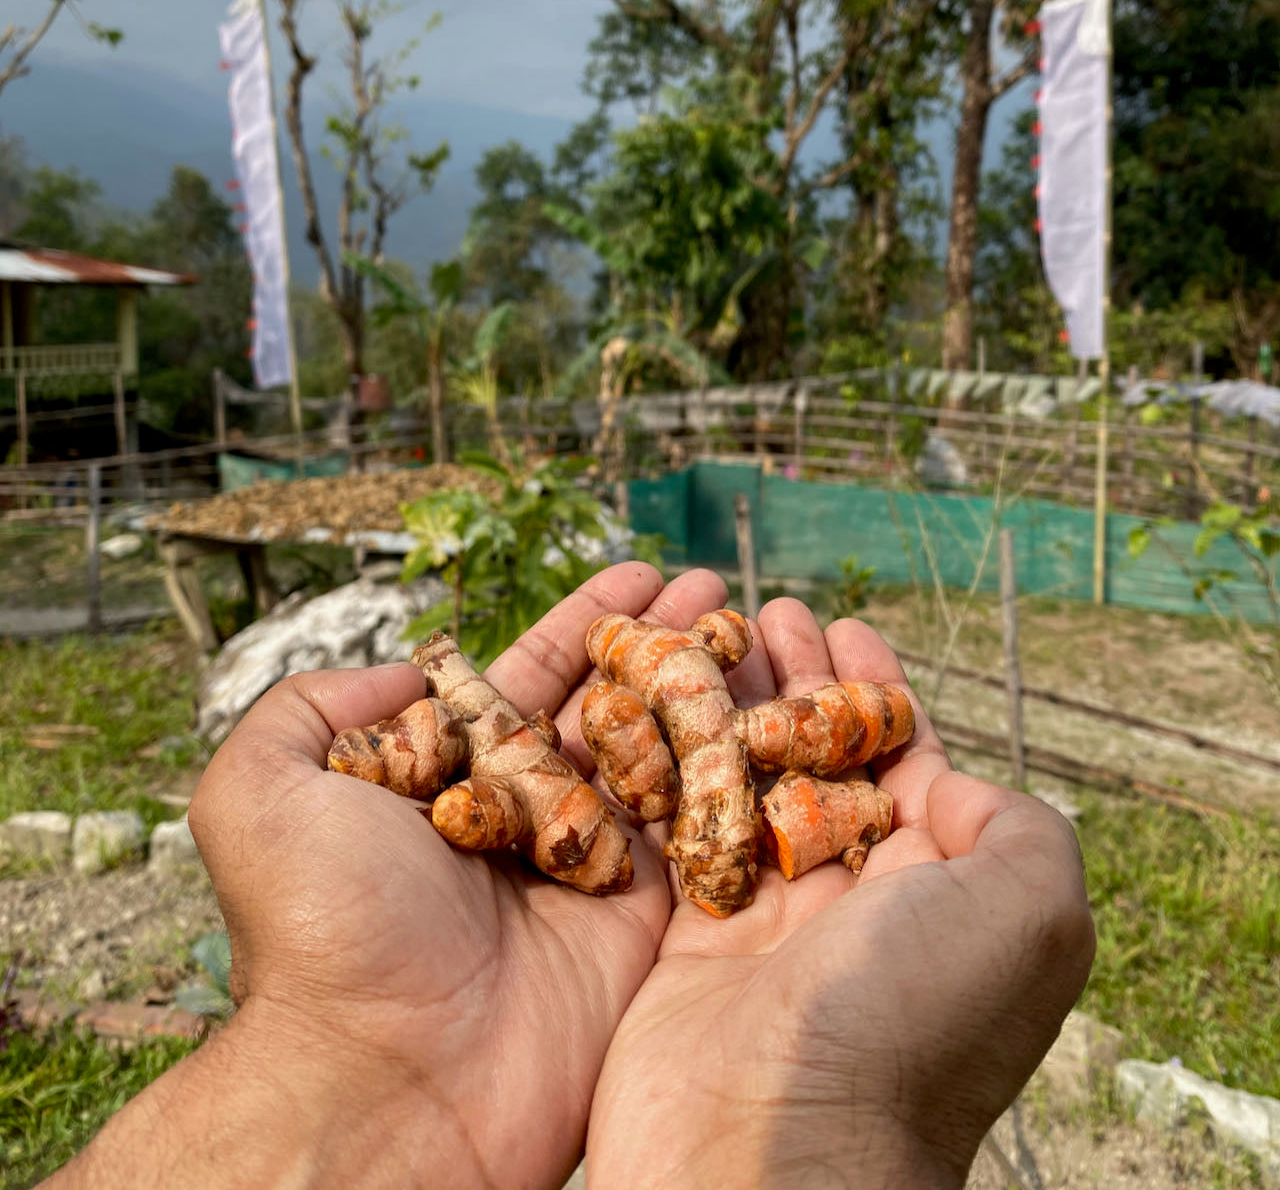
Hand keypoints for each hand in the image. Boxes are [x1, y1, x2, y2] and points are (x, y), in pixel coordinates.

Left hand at [48, 562, 729, 1189]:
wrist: (388, 1079)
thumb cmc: (322, 930)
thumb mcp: (261, 790)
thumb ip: (315, 708)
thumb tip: (408, 672)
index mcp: (456, 779)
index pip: (534, 678)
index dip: (587, 623)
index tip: (638, 573)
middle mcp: (529, 815)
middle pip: (612, 708)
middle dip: (662, 645)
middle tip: (712, 589)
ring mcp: (591, 866)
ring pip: (664, 757)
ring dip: (709, 691)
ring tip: (753, 627)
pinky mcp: (643, 918)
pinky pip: (698, 831)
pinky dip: (735, 773)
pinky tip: (772, 711)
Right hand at [587, 597, 1095, 1188]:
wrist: (771, 1147)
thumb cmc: (910, 1018)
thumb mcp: (1028, 912)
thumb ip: (1017, 827)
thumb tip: (945, 785)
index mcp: (941, 893)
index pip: (909, 764)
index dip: (878, 691)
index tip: (844, 626)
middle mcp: (859, 906)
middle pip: (824, 763)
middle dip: (800, 686)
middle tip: (765, 612)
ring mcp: (771, 923)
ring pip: (751, 786)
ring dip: (735, 709)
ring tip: (709, 638)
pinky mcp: (691, 939)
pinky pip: (686, 833)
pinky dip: (675, 769)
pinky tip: (657, 711)